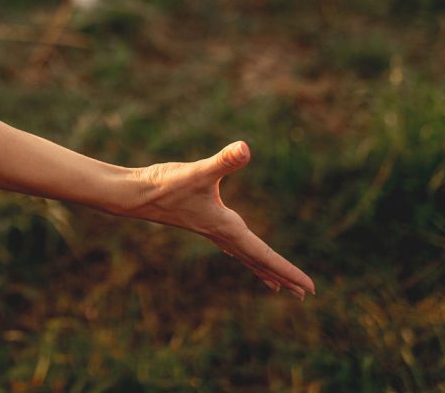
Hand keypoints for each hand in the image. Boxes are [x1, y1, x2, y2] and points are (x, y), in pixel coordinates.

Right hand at [127, 141, 314, 299]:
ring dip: (263, 269)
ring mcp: (209, 230)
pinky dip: (242, 254)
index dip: (288, 270)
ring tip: (279, 285)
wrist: (133, 195)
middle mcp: (220, 232)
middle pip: (257, 260)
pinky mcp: (200, 221)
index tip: (310, 289)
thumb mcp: (197, 171)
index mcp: (226, 226)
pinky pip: (230, 245)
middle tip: (306, 295)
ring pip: (244, 255)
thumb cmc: (164, 184)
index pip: (263, 254)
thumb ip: (223, 161)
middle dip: (281, 276)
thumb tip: (245, 149)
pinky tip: (239, 253)